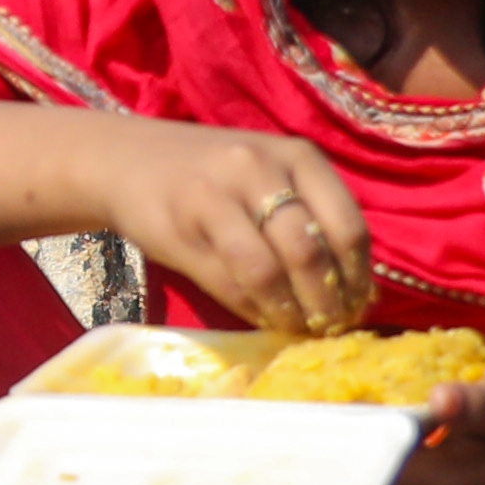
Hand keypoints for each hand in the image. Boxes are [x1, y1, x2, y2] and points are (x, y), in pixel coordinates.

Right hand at [68, 114, 369, 333]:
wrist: (126, 161)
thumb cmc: (215, 175)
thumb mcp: (272, 175)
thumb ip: (311, 217)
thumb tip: (358, 292)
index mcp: (297, 156)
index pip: (346, 226)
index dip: (358, 277)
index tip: (359, 307)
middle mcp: (259, 169)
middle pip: (308, 252)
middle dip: (326, 302)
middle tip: (329, 328)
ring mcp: (216, 197)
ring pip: (268, 272)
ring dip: (288, 313)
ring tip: (296, 327)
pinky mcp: (181, 230)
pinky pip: (229, 285)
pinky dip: (255, 312)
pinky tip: (264, 318)